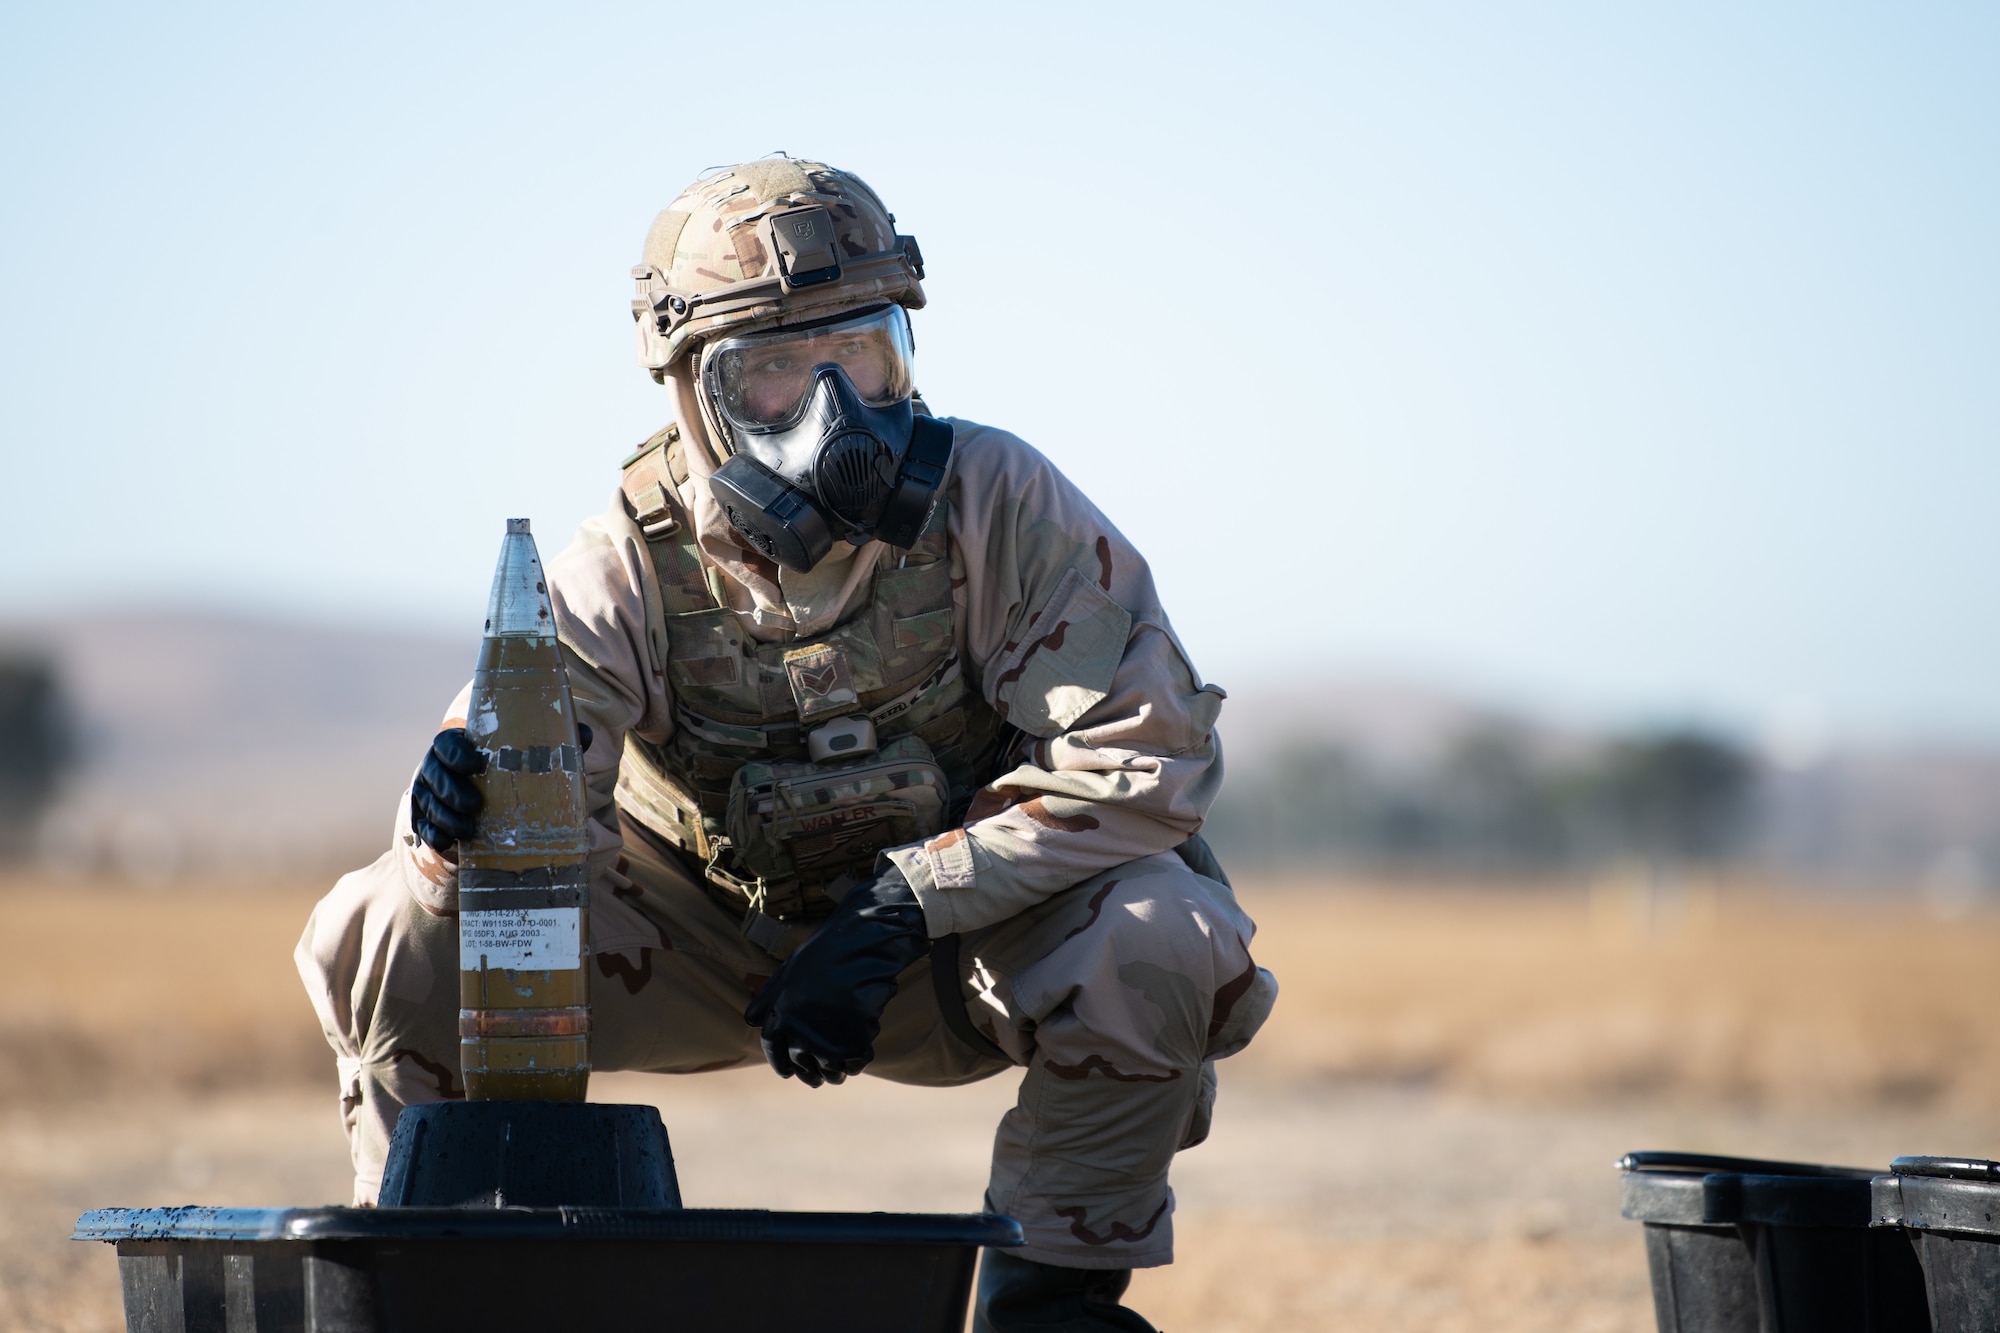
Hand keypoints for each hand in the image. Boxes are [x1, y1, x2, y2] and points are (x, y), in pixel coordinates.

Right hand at [411, 723, 590, 852]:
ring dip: (445, 816)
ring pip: (428, 802)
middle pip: (434, 774)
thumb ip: (554, 743)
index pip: (447, 743)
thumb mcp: (530, 756)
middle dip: (452, 790)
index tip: (475, 765)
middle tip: (475, 805)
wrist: (488, 801)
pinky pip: (423, 826)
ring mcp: (429, 793)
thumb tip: (586, 735)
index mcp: (460, 746)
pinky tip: (447, 842)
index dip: (457, 753)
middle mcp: (438, 767)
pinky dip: (434, 834)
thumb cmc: (509, 770)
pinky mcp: (427, 817)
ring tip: (468, 830)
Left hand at [743, 867, 929, 1086]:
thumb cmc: (826, 950)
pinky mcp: (853, 1041)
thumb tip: (750, 1020)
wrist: (863, 941)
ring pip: (829, 1068)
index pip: (773, 1049)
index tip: (789, 1072)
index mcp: (780, 1012)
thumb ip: (770, 997)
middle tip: (821, 1076)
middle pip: (802, 1065)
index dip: (781, 1064)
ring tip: (843, 1067)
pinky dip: (859, 1060)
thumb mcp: (790, 969)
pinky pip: (855, 1061)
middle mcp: (798, 1029)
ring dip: (836, 1070)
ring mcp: (825, 1037)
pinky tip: (863, 1050)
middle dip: (811, 1073)